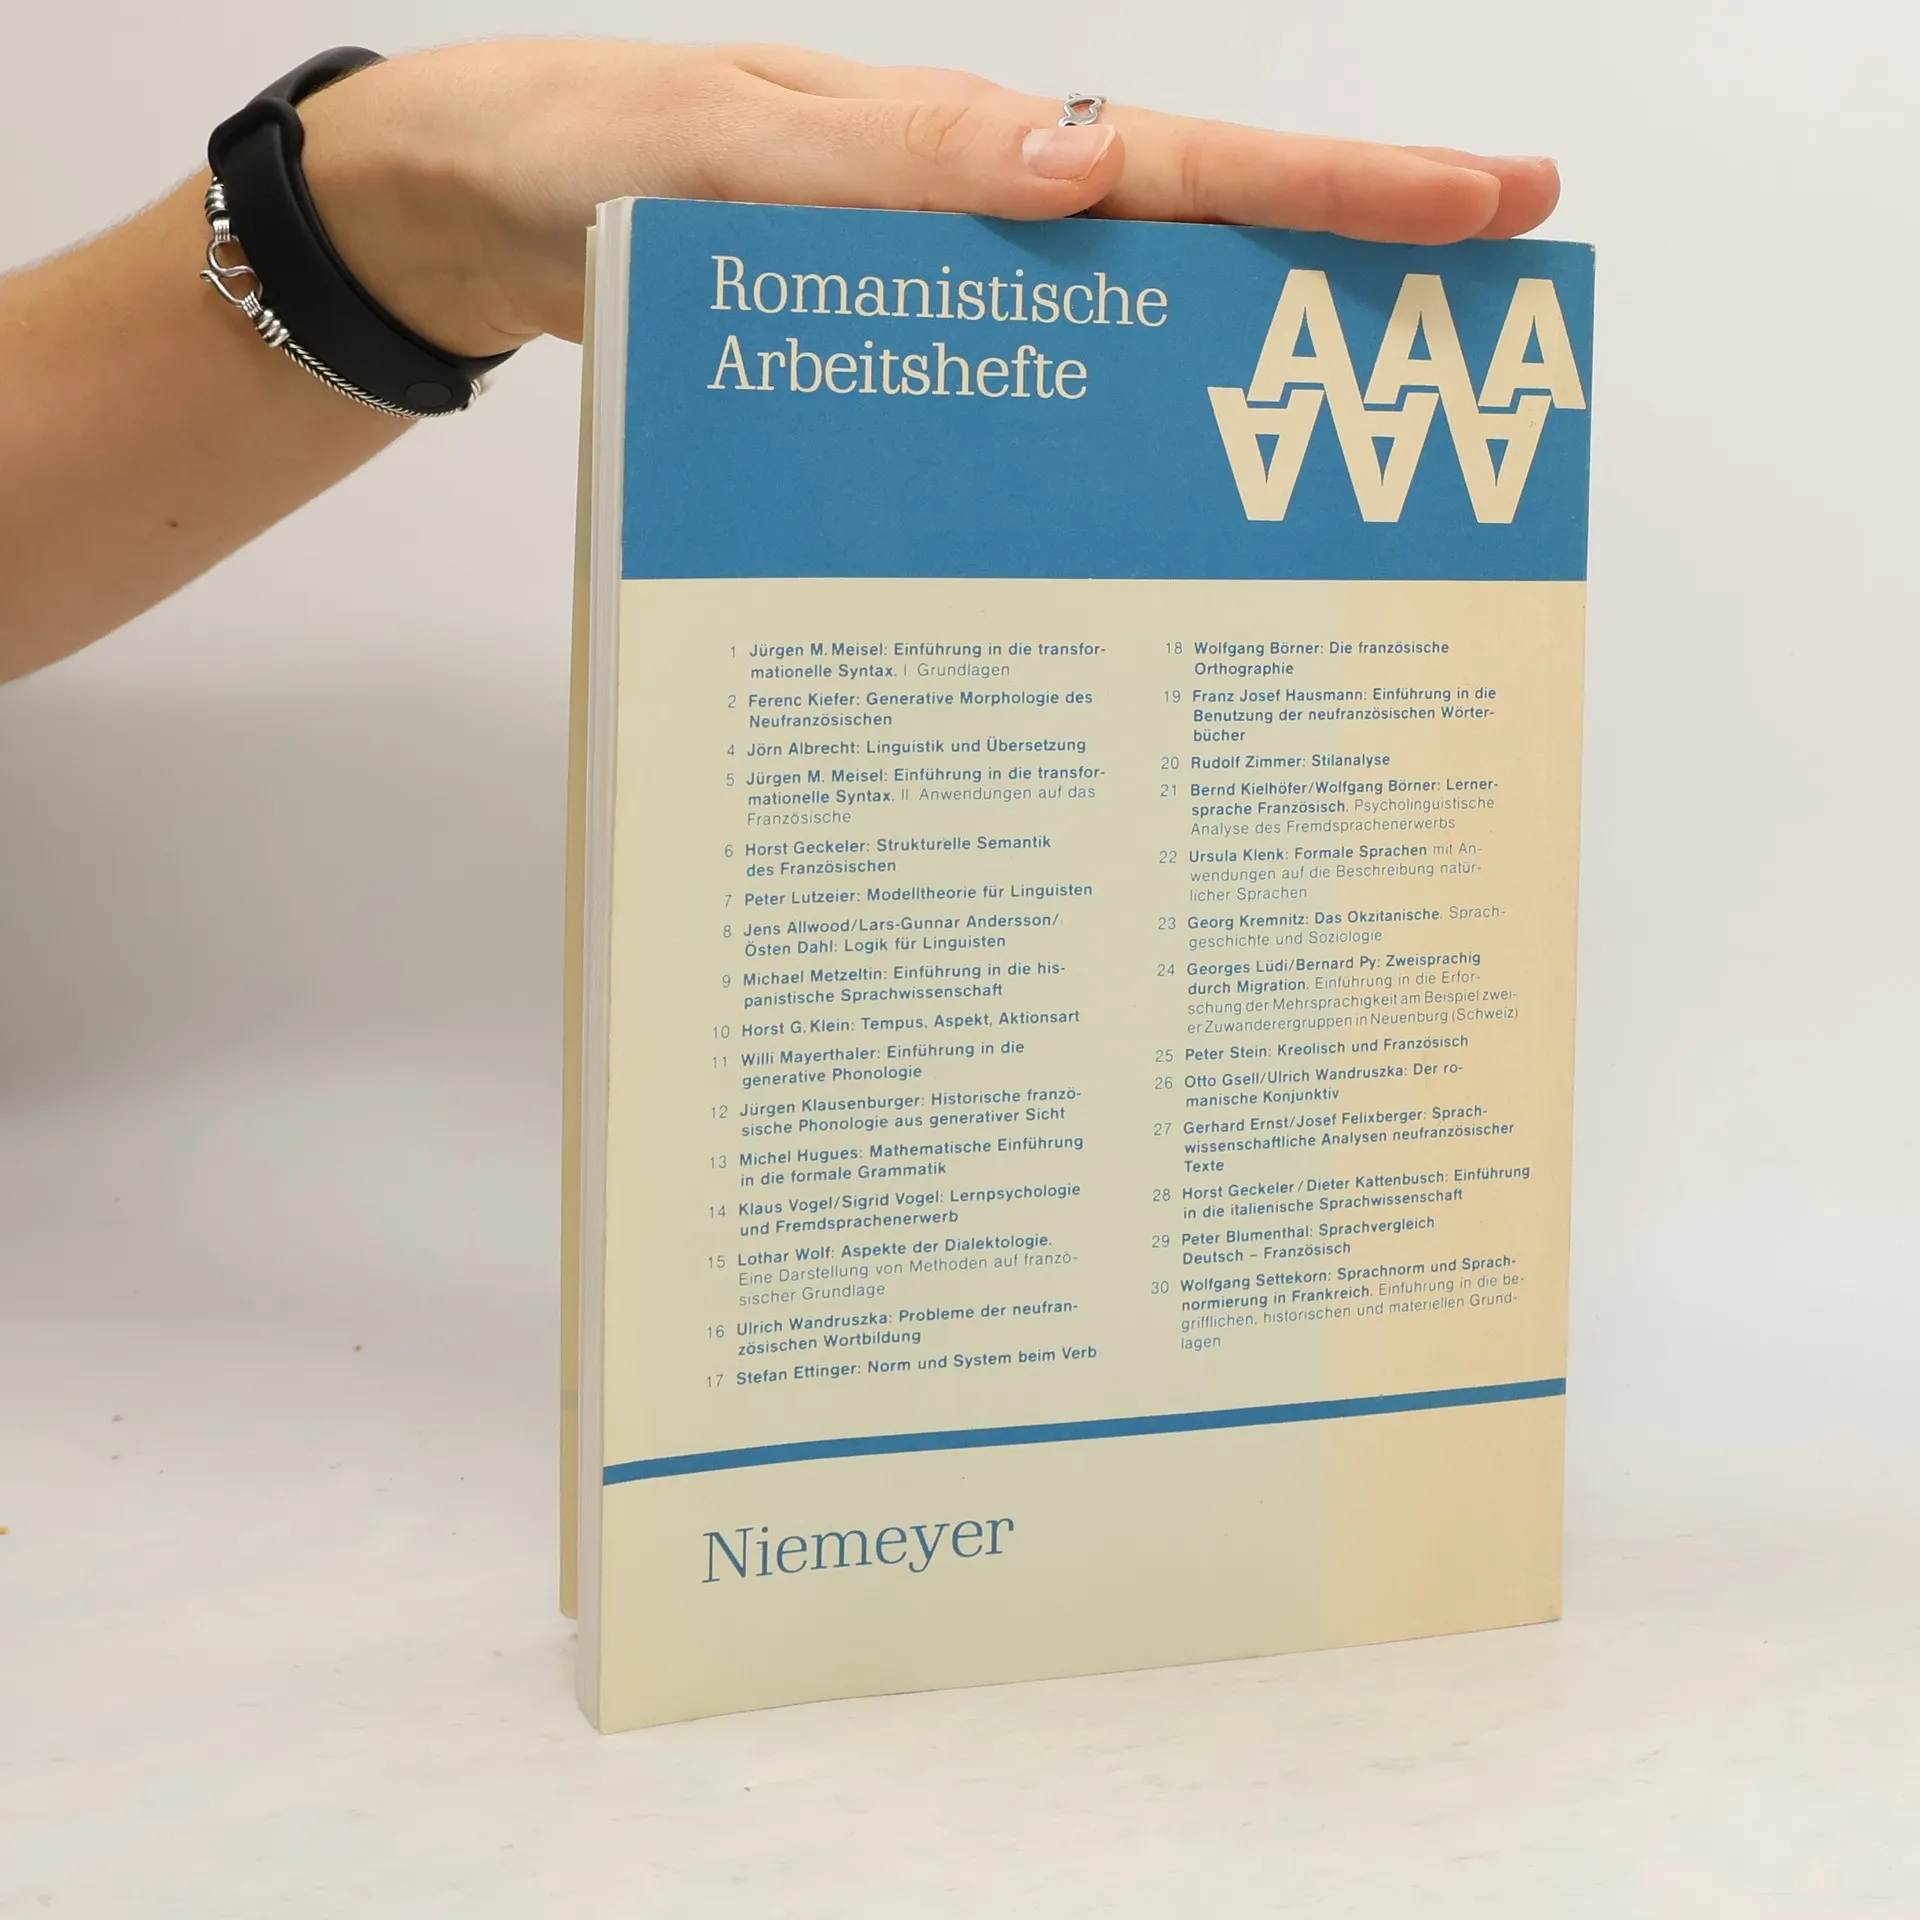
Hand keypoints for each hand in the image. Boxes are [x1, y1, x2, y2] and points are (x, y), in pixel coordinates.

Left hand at [299, 41, 1560, 358]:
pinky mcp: (893, 370)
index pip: (1183, 167)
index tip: (1490, 202)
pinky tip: (1136, 504)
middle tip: (1496, 314)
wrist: (474, 220)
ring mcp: (943, 302)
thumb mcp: (718, 145)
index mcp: (963, 149)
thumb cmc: (579, 158)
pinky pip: (1023, 400)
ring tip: (1356, 442)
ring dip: (1235, 375)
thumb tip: (1083, 167)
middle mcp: (976, 224)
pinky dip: (1095, 442)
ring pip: (1123, 336)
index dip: (1339, 190)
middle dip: (1344, 275)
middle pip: (1195, 248)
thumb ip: (890, 161)